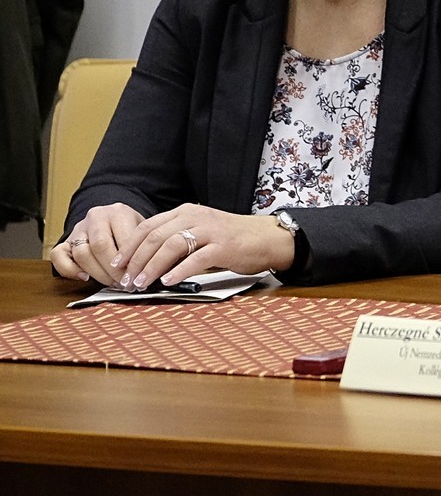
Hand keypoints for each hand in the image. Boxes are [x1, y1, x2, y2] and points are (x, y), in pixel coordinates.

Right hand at [51, 204, 146, 286]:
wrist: (113, 218)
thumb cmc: (131, 229)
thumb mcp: (143, 231)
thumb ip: (143, 246)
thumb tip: (148, 272)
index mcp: (118, 212)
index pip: (123, 239)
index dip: (130, 262)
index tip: (138, 277)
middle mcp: (95, 217)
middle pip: (100, 246)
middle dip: (113, 271)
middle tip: (125, 284)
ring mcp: (78, 229)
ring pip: (81, 253)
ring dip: (97, 273)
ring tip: (112, 283)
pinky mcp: (64, 241)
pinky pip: (58, 256)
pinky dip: (70, 270)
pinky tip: (86, 278)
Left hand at [114, 204, 297, 289]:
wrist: (268, 238)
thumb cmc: (232, 239)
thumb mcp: (201, 231)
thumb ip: (177, 238)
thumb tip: (146, 261)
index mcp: (186, 211)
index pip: (148, 226)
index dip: (129, 246)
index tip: (117, 265)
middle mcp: (196, 216)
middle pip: (155, 236)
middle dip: (136, 260)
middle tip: (125, 280)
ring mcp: (210, 230)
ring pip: (171, 246)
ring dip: (152, 267)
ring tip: (142, 284)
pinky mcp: (224, 246)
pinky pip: (196, 258)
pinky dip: (179, 271)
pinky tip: (168, 282)